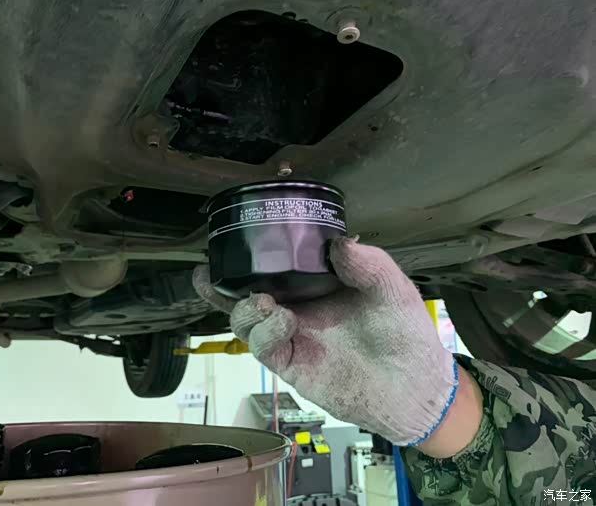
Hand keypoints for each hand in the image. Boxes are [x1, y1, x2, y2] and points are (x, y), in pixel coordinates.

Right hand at [193, 237, 459, 446]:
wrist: (413, 386)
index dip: (254, 256)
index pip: (277, 266)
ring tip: (261, 301)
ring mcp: (291, 336)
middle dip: (225, 284)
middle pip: (247, 293)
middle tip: (212, 273)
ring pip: (246, 320)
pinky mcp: (291, 363)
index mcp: (316, 285)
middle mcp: (297, 307)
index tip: (237, 239)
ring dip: (243, 308)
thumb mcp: (391, 288)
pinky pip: (263, 346)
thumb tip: (338, 241)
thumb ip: (367, 263)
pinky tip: (283, 321)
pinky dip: (265, 331)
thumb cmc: (404, 333)